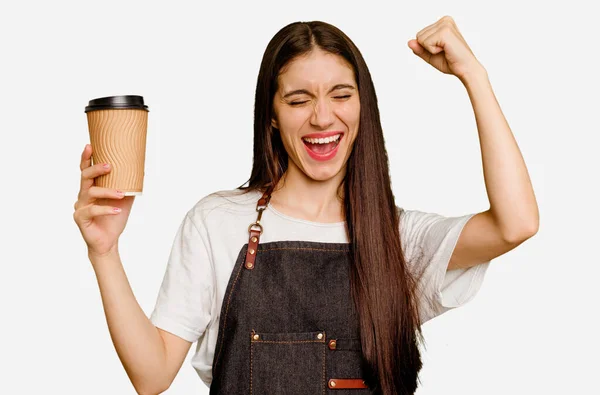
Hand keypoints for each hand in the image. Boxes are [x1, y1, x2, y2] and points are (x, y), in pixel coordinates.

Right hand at [73, 144, 134, 258]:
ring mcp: (80, 206)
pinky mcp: (80, 218)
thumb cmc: (114, 219)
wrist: (109, 241)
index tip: (90, 146)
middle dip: (96, 169)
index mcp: (91, 188)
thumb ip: (129, 186)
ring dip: (107, 191)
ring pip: (91, 192)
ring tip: (121, 193)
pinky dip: (106, 209)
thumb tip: (141, 171)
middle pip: (85, 177)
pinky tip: (117, 211)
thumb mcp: (124, 200)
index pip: (86, 170)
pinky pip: (92, 211)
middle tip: (110, 165)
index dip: (86, 158)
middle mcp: (83, 195)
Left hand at [408, 16, 484, 81]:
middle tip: (444, 51)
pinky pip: (425, 43)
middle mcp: (445, 20)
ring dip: (431, 49)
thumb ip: (419, 49)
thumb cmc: (451, 62)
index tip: (442, 50)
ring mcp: (445, 24)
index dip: (427, 47)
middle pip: (419, 36)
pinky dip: (433, 51)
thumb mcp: (431, 55)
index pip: (420, 35)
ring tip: (446, 50)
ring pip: (420, 39)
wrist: (465, 69)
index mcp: (443, 23)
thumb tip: (409, 42)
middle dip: (428, 48)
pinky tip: (446, 50)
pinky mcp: (445, 31)